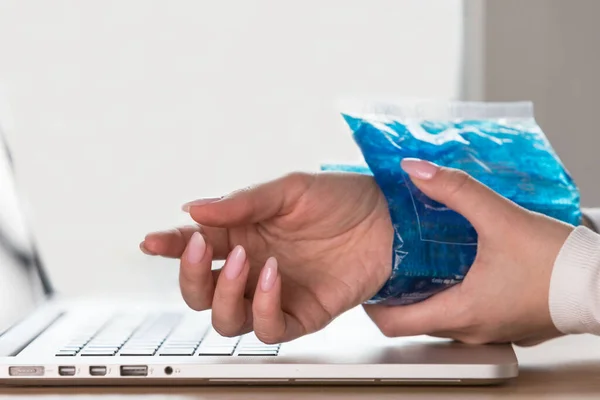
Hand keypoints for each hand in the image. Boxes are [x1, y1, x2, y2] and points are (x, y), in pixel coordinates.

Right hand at [141, 172, 392, 342]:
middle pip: (200, 294)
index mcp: (242, 234)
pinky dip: (261, 308)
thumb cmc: (339, 199)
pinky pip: (268, 328)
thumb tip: (194, 210)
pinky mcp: (302, 313)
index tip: (153, 241)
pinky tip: (272, 278)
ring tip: (246, 261)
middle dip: (192, 276)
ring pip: (226, 319)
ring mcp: (275, 293)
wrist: (387, 218)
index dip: (170, 246)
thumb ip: (242, 202)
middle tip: (203, 248)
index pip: (195, 247)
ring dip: (226, 294)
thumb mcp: (289, 190)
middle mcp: (252, 267)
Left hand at [364, 159, 573, 345]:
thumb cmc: (557, 262)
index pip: (394, 324)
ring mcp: (490, 330)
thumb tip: (414, 170)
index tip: (366, 281)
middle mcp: (471, 329)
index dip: (372, 305)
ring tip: (420, 260)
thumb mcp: (500, 217)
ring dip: (427, 292)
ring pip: (442, 317)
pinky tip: (459, 267)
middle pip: (416, 319)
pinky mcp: (506, 323)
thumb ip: (454, 190)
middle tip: (391, 263)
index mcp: (460, 312)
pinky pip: (468, 314)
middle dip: (399, 293)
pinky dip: (454, 294)